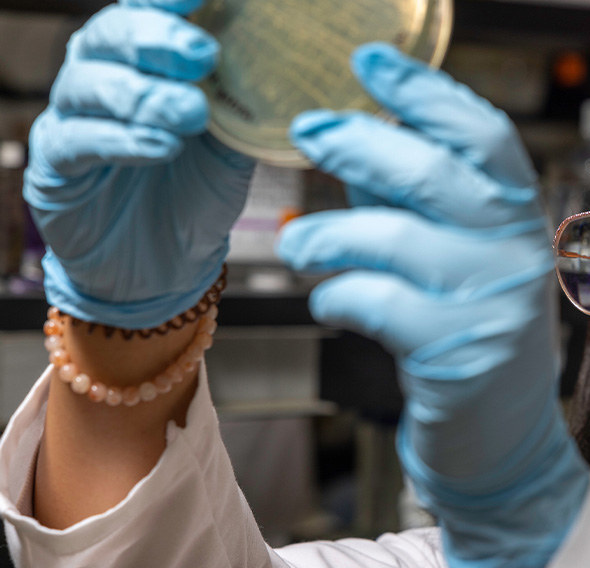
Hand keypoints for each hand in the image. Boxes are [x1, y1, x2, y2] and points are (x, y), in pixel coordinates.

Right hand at [23, 0, 254, 328]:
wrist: (164, 267)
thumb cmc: (197, 194)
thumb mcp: (233, 146)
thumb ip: (244, 105)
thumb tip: (282, 69)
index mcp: (143, 61)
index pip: (147, 11)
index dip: (169, 0)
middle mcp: (101, 78)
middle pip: (110, 36)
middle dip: (156, 40)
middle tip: (203, 54)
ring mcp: (72, 119)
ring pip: (89, 86)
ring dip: (144, 95)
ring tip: (191, 113)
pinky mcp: (54, 166)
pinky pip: (78, 142)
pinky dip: (121, 141)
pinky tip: (160, 147)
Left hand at [276, 44, 589, 567]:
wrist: (502, 440)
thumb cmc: (472, 337)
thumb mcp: (465, 258)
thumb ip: (426, 203)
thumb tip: (359, 139)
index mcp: (518, 217)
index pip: (481, 135)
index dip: (424, 93)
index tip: (371, 64)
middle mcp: (513, 253)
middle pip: (430, 174)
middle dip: (356, 145)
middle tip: (307, 130)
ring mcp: (490, 305)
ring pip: (393, 239)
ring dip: (328, 234)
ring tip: (299, 243)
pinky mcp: (456, 355)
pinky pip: (376, 303)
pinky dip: (339, 296)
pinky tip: (334, 302)